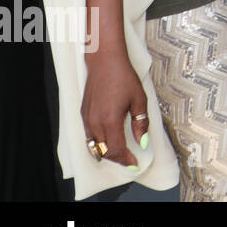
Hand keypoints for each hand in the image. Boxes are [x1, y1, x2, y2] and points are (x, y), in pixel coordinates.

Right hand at [81, 51, 149, 168]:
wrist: (105, 62)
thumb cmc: (124, 77)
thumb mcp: (139, 99)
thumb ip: (141, 122)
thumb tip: (142, 142)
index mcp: (110, 120)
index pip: (117, 149)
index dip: (126, 160)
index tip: (135, 165)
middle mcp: (95, 122)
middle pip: (104, 151)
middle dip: (118, 159)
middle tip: (130, 161)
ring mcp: (87, 118)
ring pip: (94, 146)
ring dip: (107, 153)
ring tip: (120, 154)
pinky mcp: (83, 114)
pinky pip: (88, 136)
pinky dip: (97, 144)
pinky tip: (106, 143)